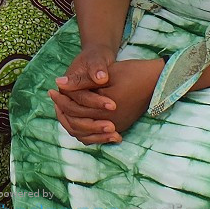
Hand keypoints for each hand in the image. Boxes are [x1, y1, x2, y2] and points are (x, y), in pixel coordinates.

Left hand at [51, 55, 165, 143]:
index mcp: (105, 110)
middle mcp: (110, 123)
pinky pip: (98, 135)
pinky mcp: (121, 127)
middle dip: (63, 111)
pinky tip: (79, 118)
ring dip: (73, 122)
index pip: (74, 110)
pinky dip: (85, 129)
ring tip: (63, 108)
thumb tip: (59, 83)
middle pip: (78, 124)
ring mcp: (117, 127)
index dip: (60, 100)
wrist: (156, 80)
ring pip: (86, 134)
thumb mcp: (105, 74)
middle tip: (54, 98)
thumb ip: (82, 82)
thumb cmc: (131, 73)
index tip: (52, 89)